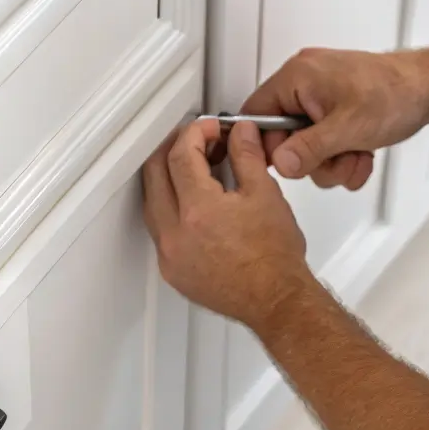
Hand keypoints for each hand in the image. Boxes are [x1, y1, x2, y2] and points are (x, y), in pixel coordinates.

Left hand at [143, 119, 309, 330]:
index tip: (209, 129)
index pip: (180, 156)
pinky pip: (159, 231)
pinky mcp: (173, 271)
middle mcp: (175, 234)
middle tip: (196, 142)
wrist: (277, 301)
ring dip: (167, 180)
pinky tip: (191, 204)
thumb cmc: (275, 259)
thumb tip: (240, 133)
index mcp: (198, 211)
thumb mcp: (265, 195)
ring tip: (195, 170)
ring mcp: (170, 255)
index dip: (194, 133)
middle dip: (173, 150)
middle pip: (155, 174)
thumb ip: (247, 157)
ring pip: (152, 202)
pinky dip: (169, 209)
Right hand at [241, 47, 428, 188]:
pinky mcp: (336, 110)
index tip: (291, 163)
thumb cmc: (396, 92)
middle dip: (313, 160)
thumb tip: (281, 163)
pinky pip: (324, 143)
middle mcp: (304, 83)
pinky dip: (342, 155)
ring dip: (333, 162)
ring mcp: (321, 98)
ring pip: (306, 147)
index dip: (270, 146)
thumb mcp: (348, 127)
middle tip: (338, 158)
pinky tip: (361, 152)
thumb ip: (309, 149)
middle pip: (283, 138)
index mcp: (297, 77)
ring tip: (356, 154)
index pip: (256, 116)